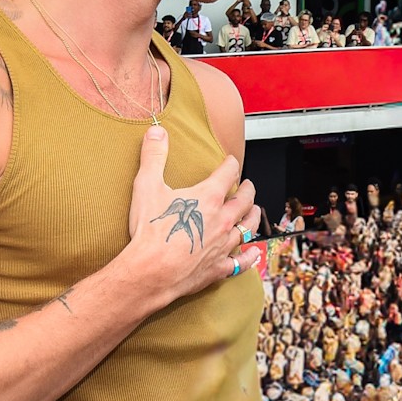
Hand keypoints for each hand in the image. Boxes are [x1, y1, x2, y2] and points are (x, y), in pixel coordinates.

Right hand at [124, 127, 259, 306]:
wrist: (151, 271)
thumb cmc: (150, 230)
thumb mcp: (147, 185)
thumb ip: (154, 156)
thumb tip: (157, 130)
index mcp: (208, 197)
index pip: (227, 173)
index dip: (231, 164)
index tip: (231, 161)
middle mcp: (222, 219)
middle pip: (243, 201)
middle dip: (248, 190)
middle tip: (248, 185)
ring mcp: (223, 244)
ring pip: (247, 228)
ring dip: (252, 217)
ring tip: (254, 211)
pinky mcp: (218, 267)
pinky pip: (240, 262)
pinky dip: (249, 257)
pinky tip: (254, 253)